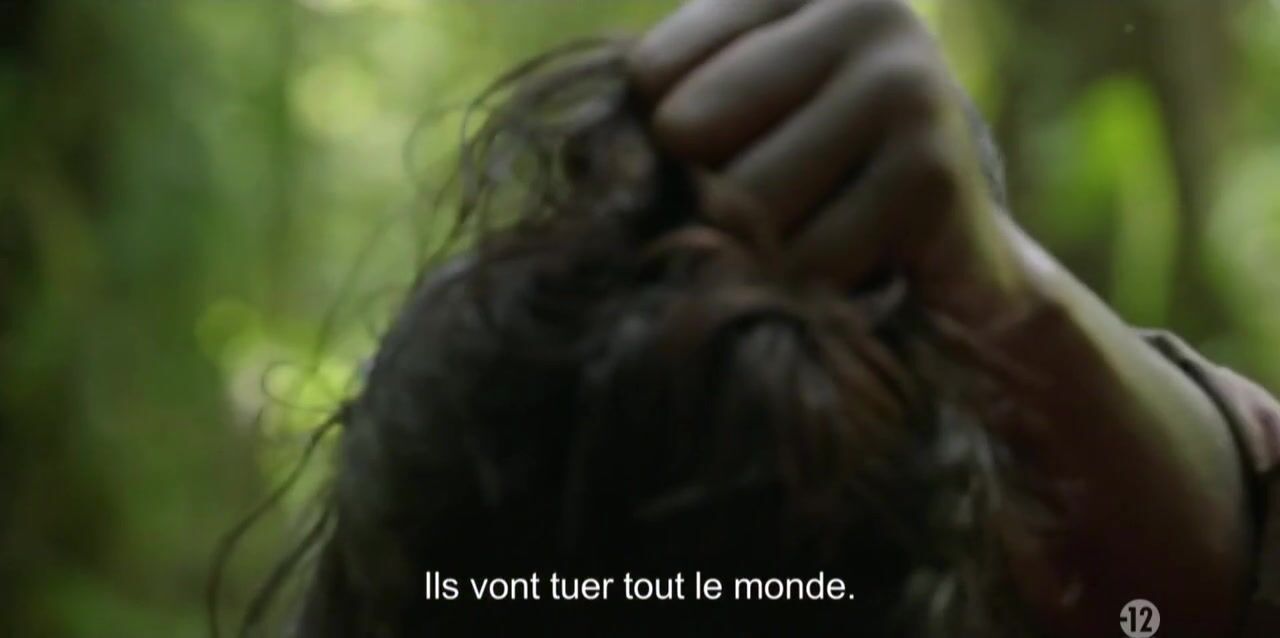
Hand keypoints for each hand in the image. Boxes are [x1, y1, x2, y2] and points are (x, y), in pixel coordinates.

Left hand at [628, 0, 1039, 327]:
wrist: (956, 262)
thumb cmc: (823, 190)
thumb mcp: (736, 123)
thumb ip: (666, 107)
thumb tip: (587, 147)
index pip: (653, 72)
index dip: (668, 145)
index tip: (728, 161)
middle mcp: (863, 5)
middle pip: (689, 130)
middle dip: (713, 198)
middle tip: (782, 207)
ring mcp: (905, 81)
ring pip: (743, 198)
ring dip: (764, 248)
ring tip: (819, 235)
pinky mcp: (931, 170)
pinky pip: (803, 257)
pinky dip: (810, 288)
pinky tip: (859, 268)